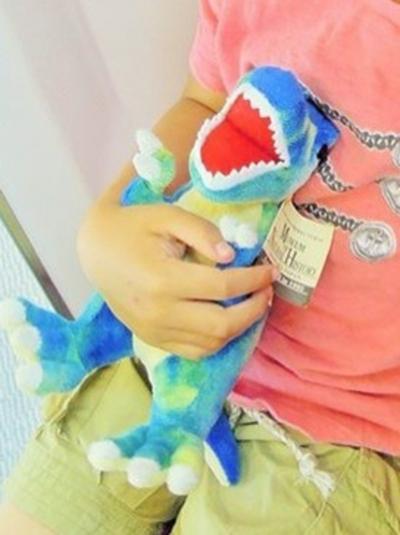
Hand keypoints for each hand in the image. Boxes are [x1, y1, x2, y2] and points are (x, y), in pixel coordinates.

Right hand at [78, 202, 275, 359]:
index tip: (270, 269)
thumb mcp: (166, 215)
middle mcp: (159, 312)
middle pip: (222, 324)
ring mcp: (154, 331)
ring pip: (211, 343)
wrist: (95, 251)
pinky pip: (194, 352)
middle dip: (255, 308)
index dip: (254, 279)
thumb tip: (232, 256)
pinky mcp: (153, 339)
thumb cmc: (132, 227)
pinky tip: (228, 321)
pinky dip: (218, 340)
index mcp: (163, 279)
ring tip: (253, 304)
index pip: (223, 286)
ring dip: (241, 327)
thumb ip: (201, 231)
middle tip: (267, 290)